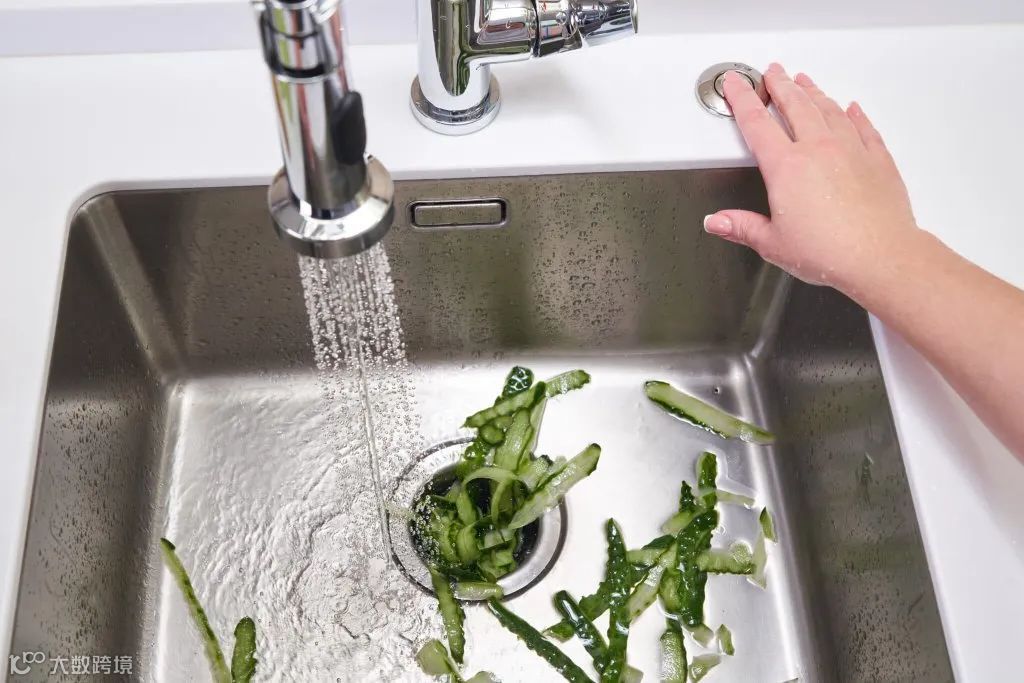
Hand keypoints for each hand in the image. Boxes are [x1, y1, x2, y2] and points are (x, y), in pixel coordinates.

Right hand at [704, 64, 921, 291]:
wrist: (880, 257)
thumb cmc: (830, 253)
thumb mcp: (773, 244)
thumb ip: (742, 227)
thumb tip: (718, 222)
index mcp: (786, 168)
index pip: (757, 123)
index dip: (742, 99)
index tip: (735, 84)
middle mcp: (818, 149)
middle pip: (795, 105)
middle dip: (780, 85)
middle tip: (772, 72)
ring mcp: (851, 150)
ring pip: (828, 109)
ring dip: (813, 92)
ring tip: (804, 82)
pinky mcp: (877, 159)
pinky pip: (864, 127)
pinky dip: (855, 114)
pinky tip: (851, 108)